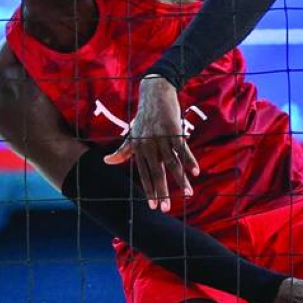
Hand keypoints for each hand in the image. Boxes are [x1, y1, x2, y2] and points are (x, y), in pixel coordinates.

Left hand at [104, 75, 198, 209]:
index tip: (154, 206)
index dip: (149, 191)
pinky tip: (195, 172)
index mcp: (139, 149)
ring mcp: (161, 138)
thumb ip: (122, 151)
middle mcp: (148, 145)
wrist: (155, 92)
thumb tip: (106, 161)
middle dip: (162, 192)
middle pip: (157, 173)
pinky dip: (189, 160)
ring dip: (181, 180)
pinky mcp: (174, 130)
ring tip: (189, 194)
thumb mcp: (132, 134)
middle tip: (166, 209)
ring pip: (172, 163)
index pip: (144, 174)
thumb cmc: (144, 117)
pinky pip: (183, 149)